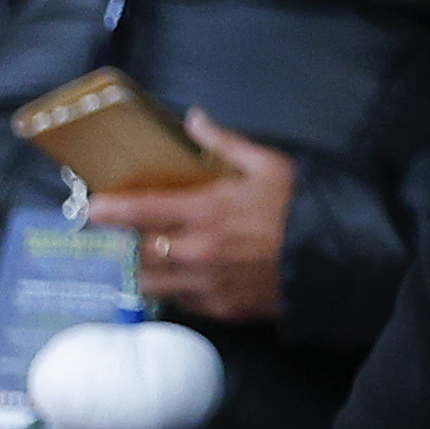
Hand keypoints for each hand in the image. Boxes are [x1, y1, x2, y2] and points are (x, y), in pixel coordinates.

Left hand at [87, 114, 297, 322]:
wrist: (339, 262)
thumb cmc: (302, 212)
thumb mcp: (270, 166)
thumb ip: (226, 143)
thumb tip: (195, 119)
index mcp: (204, 213)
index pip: (137, 210)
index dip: (106, 209)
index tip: (90, 208)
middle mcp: (197, 252)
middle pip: (135, 252)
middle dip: (121, 245)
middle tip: (117, 237)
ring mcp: (208, 285)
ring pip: (151, 283)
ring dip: (143, 272)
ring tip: (143, 262)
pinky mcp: (223, 309)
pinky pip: (183, 303)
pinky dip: (176, 292)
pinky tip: (183, 280)